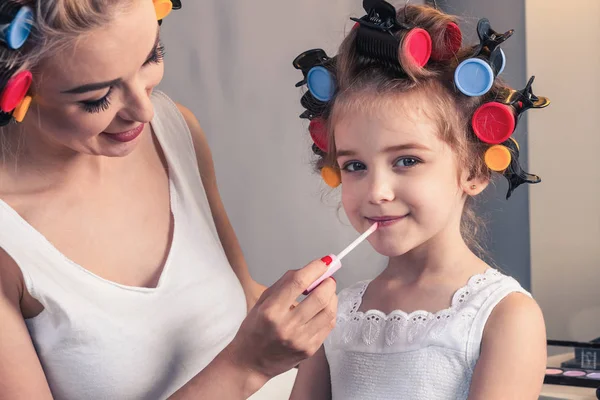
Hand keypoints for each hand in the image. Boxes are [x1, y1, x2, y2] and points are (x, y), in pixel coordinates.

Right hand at [226, 258, 336, 383]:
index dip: (315, 268)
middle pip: (320, 296)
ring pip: (329, 311)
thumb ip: (285, 284)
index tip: (324, 262)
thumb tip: (309, 270)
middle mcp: (287, 326)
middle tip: (327, 278)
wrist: (250, 363)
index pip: (299, 282)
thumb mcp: (262, 302)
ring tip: (326, 292)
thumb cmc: (254, 330)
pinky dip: (330, 311)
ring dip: (332, 296)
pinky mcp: (309, 350)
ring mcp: (300, 340)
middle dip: (328, 282)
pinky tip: (324, 308)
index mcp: (271, 311)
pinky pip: (329, 325)